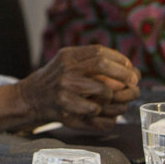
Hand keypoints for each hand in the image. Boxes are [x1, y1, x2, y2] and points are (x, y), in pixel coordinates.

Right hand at [16, 46, 140, 130]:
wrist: (31, 97)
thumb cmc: (56, 80)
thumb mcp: (67, 62)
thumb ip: (91, 61)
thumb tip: (129, 68)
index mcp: (68, 55)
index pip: (99, 52)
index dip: (119, 60)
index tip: (130, 67)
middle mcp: (66, 69)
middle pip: (102, 65)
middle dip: (123, 74)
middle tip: (133, 82)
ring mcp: (65, 88)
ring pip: (104, 90)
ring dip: (112, 95)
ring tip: (111, 98)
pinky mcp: (65, 106)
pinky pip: (96, 109)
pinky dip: (102, 111)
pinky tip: (98, 110)